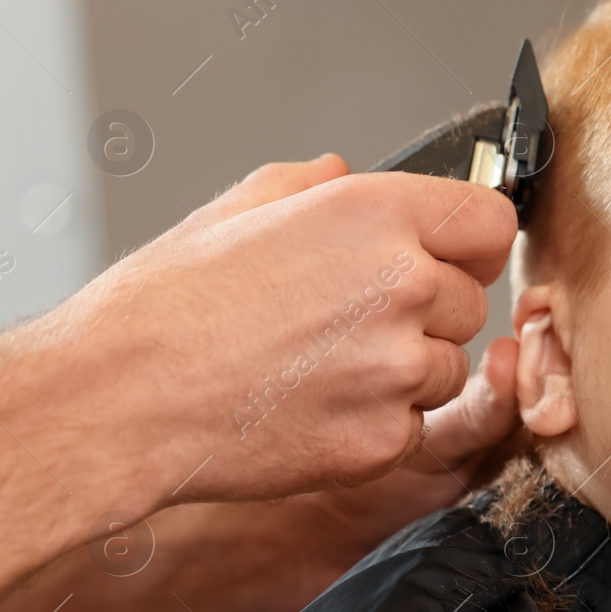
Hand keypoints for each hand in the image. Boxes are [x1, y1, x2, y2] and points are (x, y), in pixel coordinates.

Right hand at [0, 152, 515, 611]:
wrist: (119, 400)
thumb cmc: (165, 307)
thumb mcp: (235, 209)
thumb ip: (309, 185)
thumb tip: (341, 171)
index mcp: (377, 215)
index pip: (491, 224)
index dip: (467, 243)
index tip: (445, 257)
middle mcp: (404, 286)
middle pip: (471, 301)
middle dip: (427, 311)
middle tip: (348, 322)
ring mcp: (400, 369)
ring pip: (448, 368)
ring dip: (406, 371)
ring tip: (320, 367)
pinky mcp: (386, 440)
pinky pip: (416, 426)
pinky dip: (379, 424)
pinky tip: (313, 410)